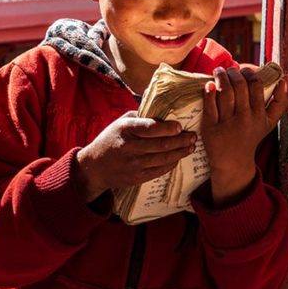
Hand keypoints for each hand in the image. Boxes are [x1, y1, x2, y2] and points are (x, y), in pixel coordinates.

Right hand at [75, 111, 196, 201]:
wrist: (94, 167)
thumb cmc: (111, 139)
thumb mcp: (120, 123)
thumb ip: (140, 116)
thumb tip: (163, 111)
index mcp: (125, 130)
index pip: (150, 128)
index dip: (167, 128)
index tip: (179, 126)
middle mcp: (130, 147)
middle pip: (161, 145)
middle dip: (181, 140)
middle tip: (193, 136)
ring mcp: (133, 164)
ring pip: (163, 159)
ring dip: (180, 152)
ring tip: (191, 146)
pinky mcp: (137, 177)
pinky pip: (160, 170)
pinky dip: (172, 163)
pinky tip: (179, 157)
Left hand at [201, 66, 287, 204]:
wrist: (233, 162)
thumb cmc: (251, 137)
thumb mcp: (269, 123)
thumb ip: (280, 103)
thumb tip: (283, 80)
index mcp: (259, 116)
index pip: (256, 86)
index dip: (249, 73)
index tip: (244, 69)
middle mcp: (244, 119)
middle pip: (239, 86)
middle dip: (234, 72)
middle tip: (229, 69)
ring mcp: (227, 124)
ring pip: (224, 92)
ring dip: (220, 77)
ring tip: (219, 72)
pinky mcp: (211, 128)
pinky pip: (209, 105)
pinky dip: (208, 92)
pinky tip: (209, 85)